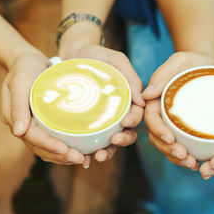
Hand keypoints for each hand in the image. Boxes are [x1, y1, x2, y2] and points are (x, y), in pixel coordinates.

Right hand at [1, 50, 90, 166]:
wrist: (28, 59)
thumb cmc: (25, 67)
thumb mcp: (20, 81)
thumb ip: (17, 105)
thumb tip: (17, 132)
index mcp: (14, 118)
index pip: (32, 137)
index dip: (49, 146)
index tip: (66, 150)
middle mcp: (22, 125)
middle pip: (40, 148)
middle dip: (60, 156)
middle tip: (80, 159)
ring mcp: (32, 125)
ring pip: (46, 148)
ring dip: (63, 157)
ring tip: (83, 159)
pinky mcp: (42, 123)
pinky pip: (52, 140)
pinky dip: (64, 148)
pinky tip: (80, 151)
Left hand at [59, 23, 144, 162]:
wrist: (71, 55)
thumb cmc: (96, 55)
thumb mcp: (115, 60)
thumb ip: (130, 77)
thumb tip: (142, 100)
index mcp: (128, 99)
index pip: (136, 114)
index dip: (133, 121)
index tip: (126, 122)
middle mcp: (117, 113)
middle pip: (126, 132)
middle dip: (122, 141)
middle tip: (113, 141)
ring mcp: (102, 120)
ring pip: (110, 142)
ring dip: (108, 152)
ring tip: (97, 156)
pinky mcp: (86, 125)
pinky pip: (90, 141)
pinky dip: (89, 152)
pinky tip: (83, 158)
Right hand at [143, 52, 213, 169]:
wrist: (210, 66)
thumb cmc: (193, 61)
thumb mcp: (179, 61)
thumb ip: (163, 74)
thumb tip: (146, 95)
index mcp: (155, 100)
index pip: (151, 118)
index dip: (157, 130)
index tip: (170, 139)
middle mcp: (160, 114)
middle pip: (156, 136)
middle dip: (167, 149)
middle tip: (184, 156)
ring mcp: (171, 123)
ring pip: (167, 145)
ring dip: (175, 158)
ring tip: (192, 164)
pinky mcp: (184, 129)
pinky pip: (180, 146)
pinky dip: (185, 157)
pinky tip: (196, 162)